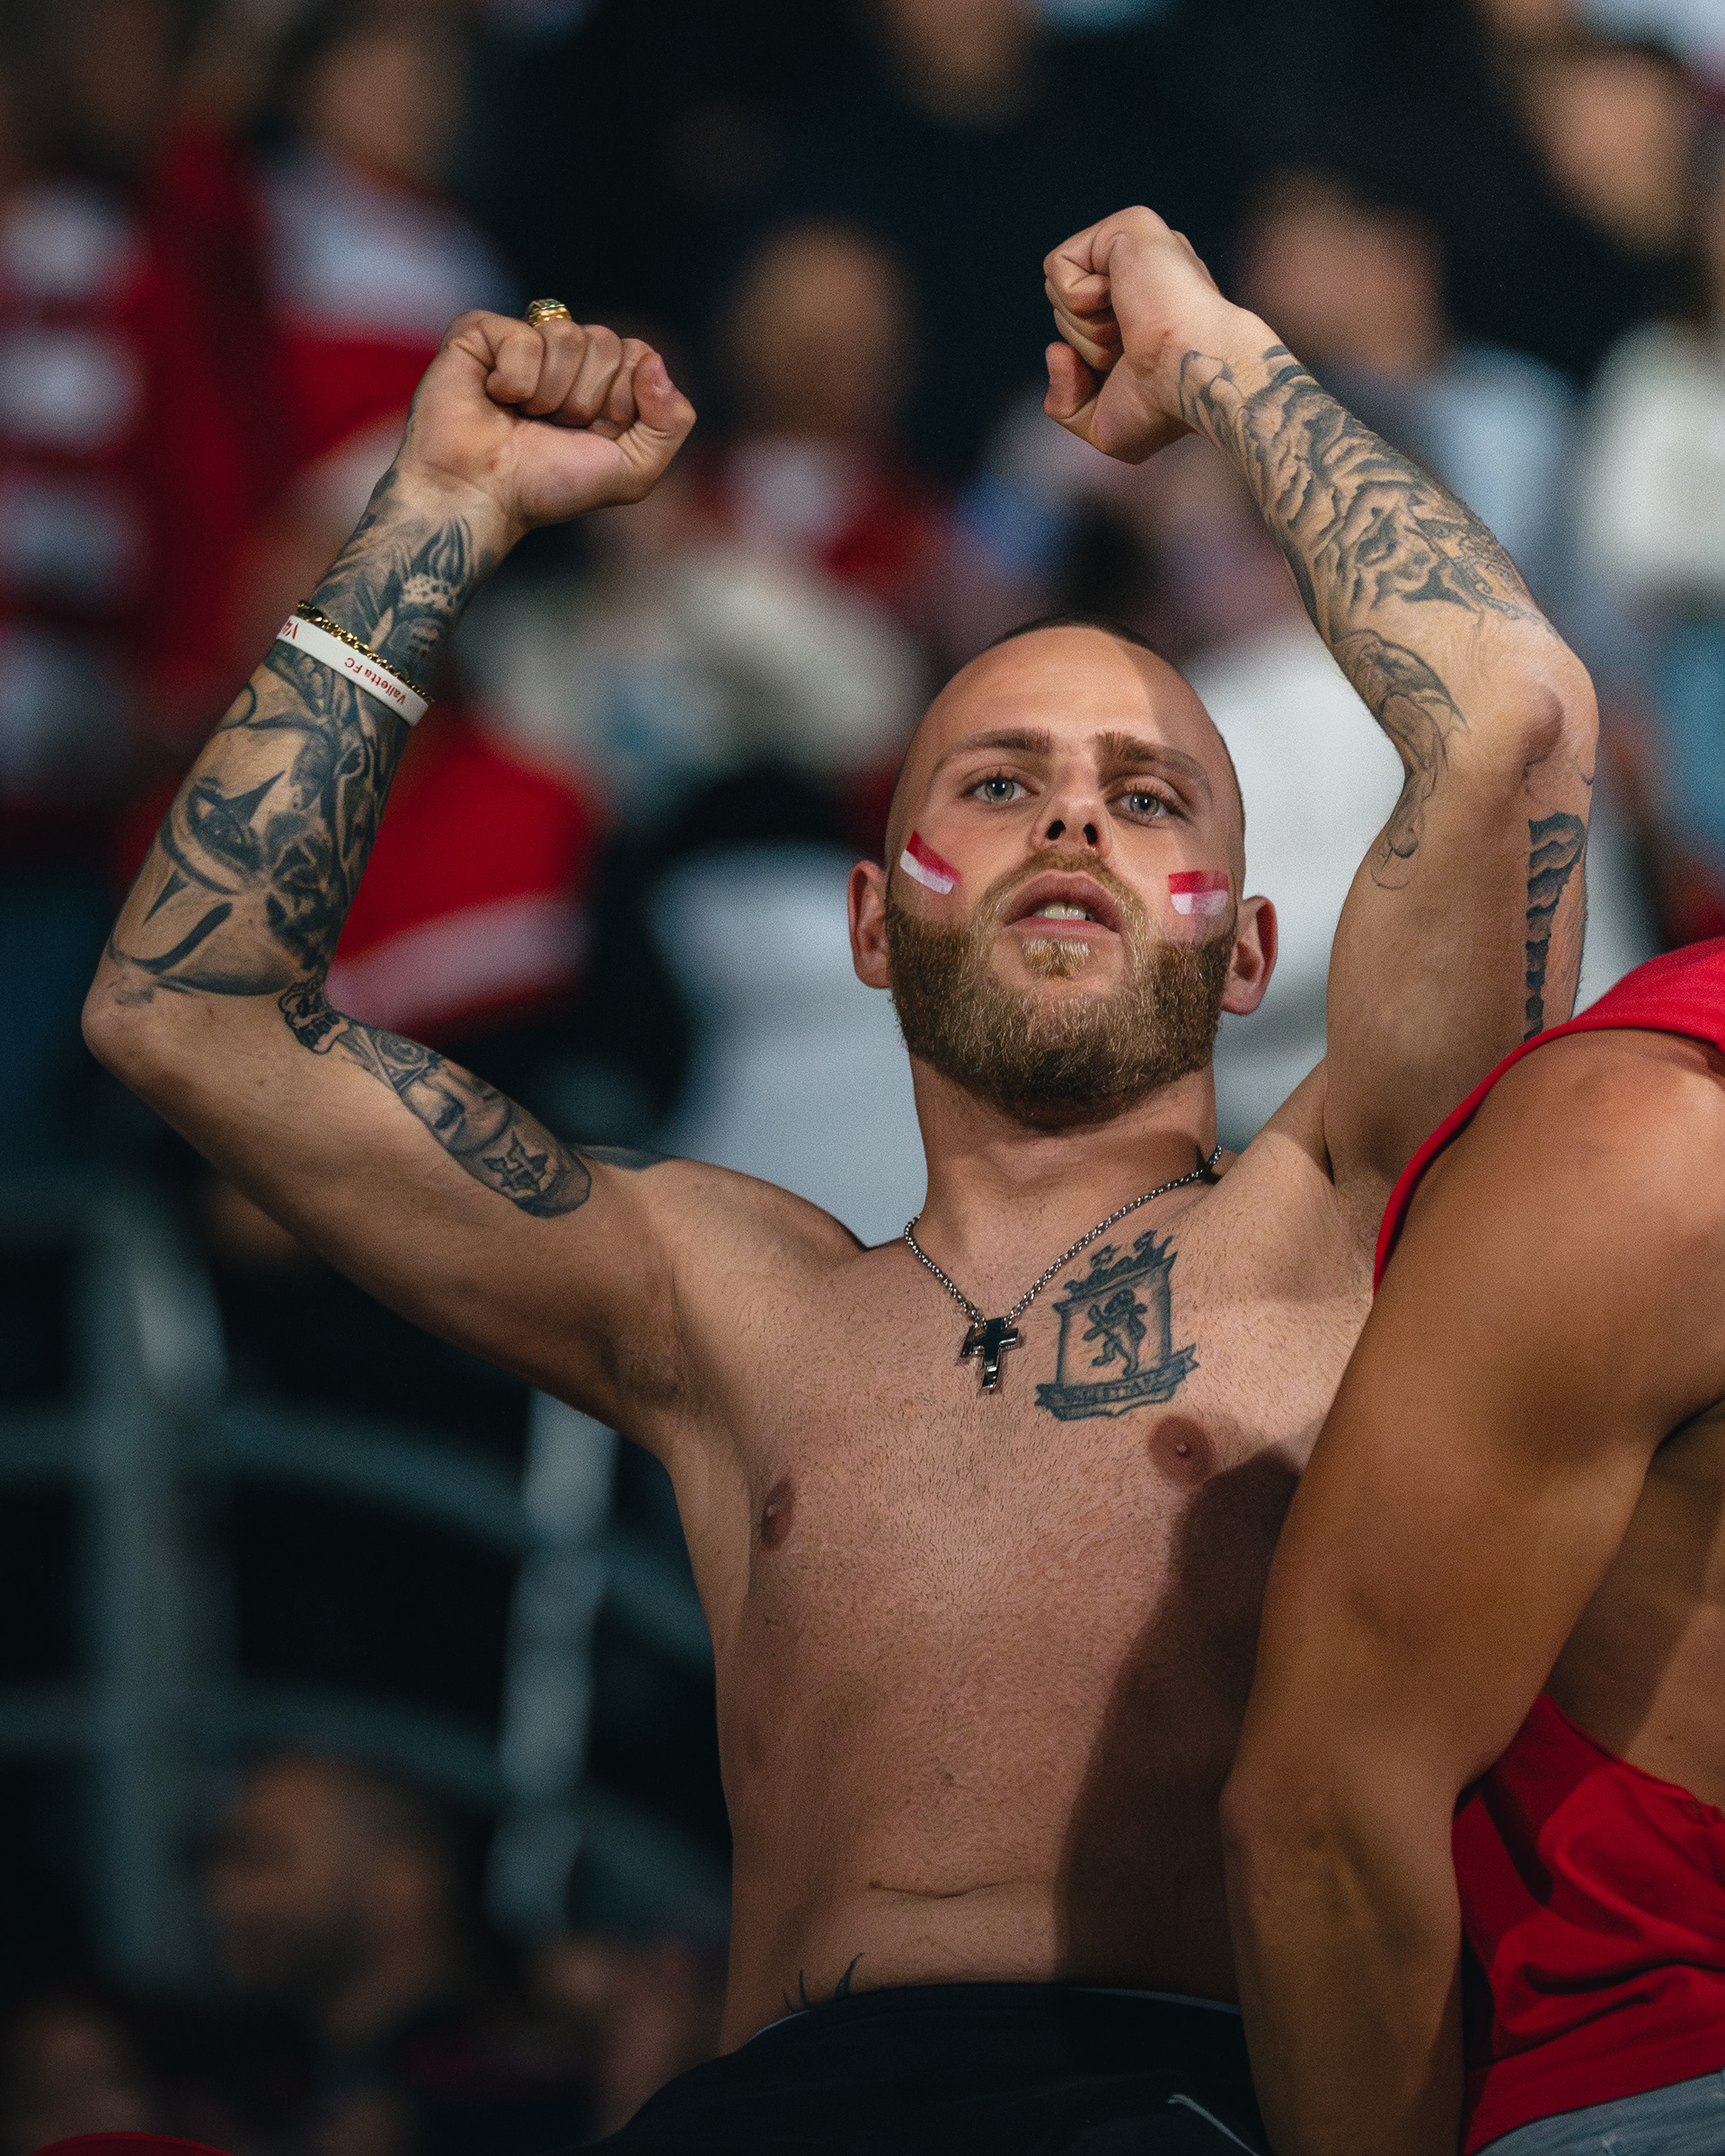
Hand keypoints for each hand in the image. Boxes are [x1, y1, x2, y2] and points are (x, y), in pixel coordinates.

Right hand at [393, 311, 696, 547]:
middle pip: (606, 342)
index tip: (593, 434)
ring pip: (567, 336)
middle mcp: (566, 357)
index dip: (622, 401)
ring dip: (550, 395)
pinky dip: (514, 379)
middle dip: (585, 400)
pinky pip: (522, 335)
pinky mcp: (480, 332)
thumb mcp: (633, 472)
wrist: (481, 495)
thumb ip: (670, 423)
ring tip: (523, 417)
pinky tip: (495, 398)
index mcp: (604, 382)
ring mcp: (524, 340)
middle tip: (553, 429)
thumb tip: (654, 360)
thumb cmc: (549, 487)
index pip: (639, 355)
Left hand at [1042, 206, 1241, 463]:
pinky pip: (1058, 266)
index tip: (1129, 376)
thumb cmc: (1164, 407)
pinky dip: (1077, 299)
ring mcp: (1139, 246)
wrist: (1195, 377)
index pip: (1078, 333)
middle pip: (1064, 315)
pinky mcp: (1129, 225)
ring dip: (1084, 329)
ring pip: (1057, 293)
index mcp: (1145, 310)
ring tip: (1134, 329)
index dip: (1086, 367)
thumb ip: (1065, 402)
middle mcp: (1144, 273)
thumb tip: (1053, 349)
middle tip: (1134, 352)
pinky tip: (1122, 299)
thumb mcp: (1102, 425)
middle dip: (1086, 348)